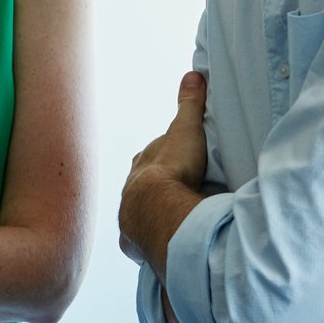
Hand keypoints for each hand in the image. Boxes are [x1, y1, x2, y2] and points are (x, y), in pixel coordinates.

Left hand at [119, 72, 206, 263]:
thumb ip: (190, 105)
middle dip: (156, 192)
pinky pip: (138, 243)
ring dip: (152, 218)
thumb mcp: (186, 130)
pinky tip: (153, 248)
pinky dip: (146, 243)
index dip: (164, 160)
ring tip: (168, 223)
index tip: (177, 164)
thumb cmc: (172, 168)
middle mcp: (131, 190)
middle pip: (144, 189)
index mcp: (143, 164)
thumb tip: (193, 74)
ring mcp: (130, 216)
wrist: (155, 207)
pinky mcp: (134, 241)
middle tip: (175, 196)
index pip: (151, 158)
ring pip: (139, 215)